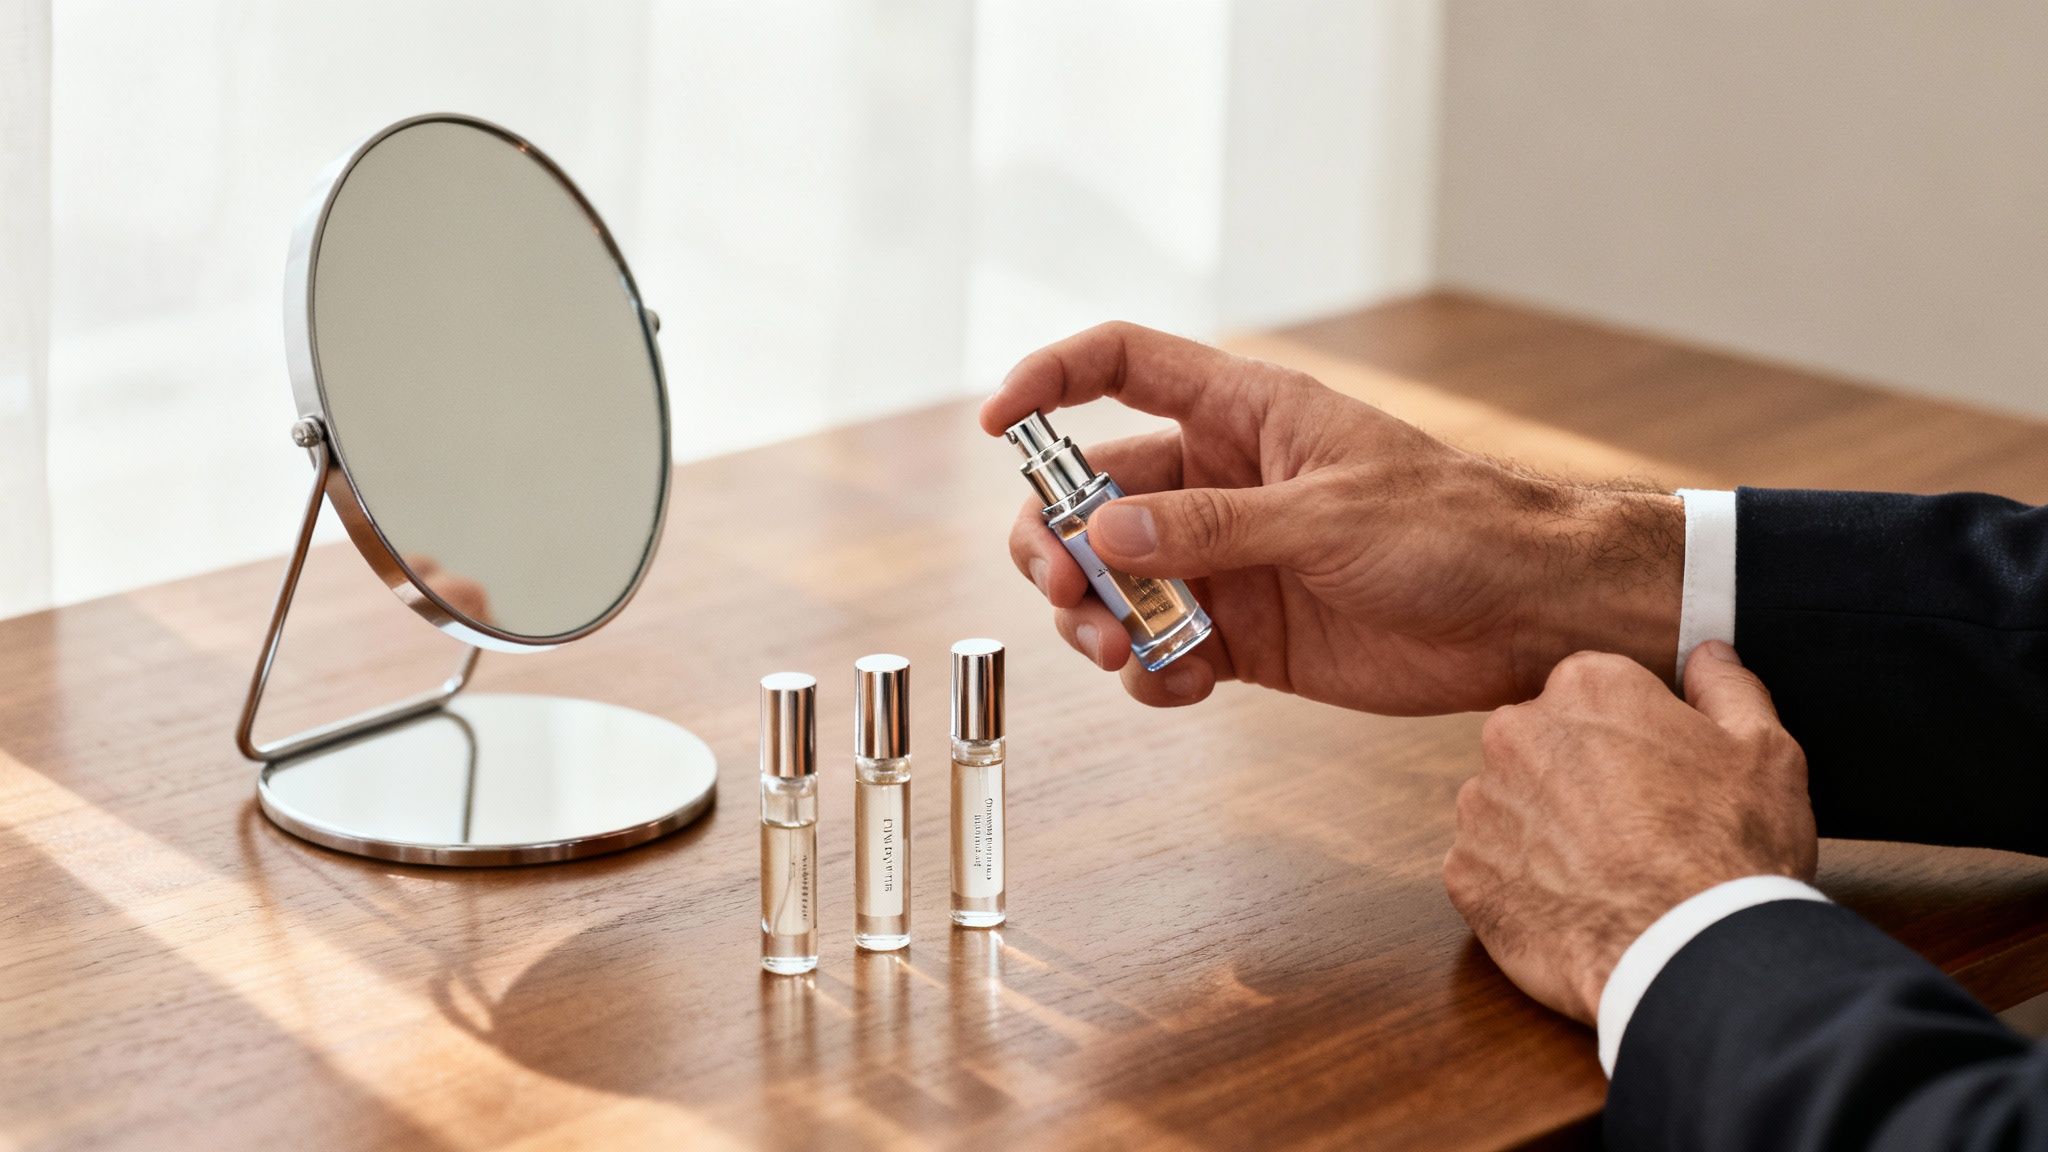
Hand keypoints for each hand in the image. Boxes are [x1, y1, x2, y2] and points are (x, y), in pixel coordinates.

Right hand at [981, 321, 1683, 714]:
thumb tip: (1106, 534)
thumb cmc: (1454, 528)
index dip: (1051, 379)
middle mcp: (1219, 483)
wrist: (1528, 616)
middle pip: (1093, 494)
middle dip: (1058, 541)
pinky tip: (1174, 685)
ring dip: (1092, 618)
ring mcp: (1225, 562)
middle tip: (1064, 588)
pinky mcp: (1243, 636)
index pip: (1123, 366)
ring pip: (1114, 582)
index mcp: (1244, 415)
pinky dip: (1149, 673)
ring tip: (1117, 653)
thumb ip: (1212, 526)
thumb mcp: (1328, 515)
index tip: (997, 424)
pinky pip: (1161, 652)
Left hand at [1443, 642, 1818, 1024]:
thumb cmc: (1733, 848)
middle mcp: (1515, 732)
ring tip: (1605, 874)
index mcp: (1585, 687)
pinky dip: (1520, 886)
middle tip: (1635, 829)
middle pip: (1541, 744)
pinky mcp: (1464, 872)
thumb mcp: (1764, 751)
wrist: (1692, 954)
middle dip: (1577, 778)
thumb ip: (1726, 688)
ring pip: (1509, 806)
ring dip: (1544, 831)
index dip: (1628, 737)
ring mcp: (1481, 804)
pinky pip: (1488, 868)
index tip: (1657, 777)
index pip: (1592, 694)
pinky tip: (1572, 907)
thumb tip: (1707, 654)